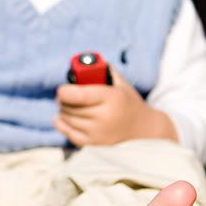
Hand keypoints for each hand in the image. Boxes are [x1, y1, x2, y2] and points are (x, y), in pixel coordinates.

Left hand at [54, 69, 176, 146]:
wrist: (144, 130)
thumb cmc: (129, 103)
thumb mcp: (121, 84)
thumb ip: (104, 71)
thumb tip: (85, 61)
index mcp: (111, 98)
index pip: (78, 95)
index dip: (64, 91)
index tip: (62, 89)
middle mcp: (104, 117)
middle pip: (69, 108)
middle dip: (62, 100)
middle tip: (63, 96)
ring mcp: (98, 133)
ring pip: (67, 120)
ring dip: (62, 112)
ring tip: (66, 106)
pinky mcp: (94, 144)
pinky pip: (69, 134)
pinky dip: (62, 125)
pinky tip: (62, 118)